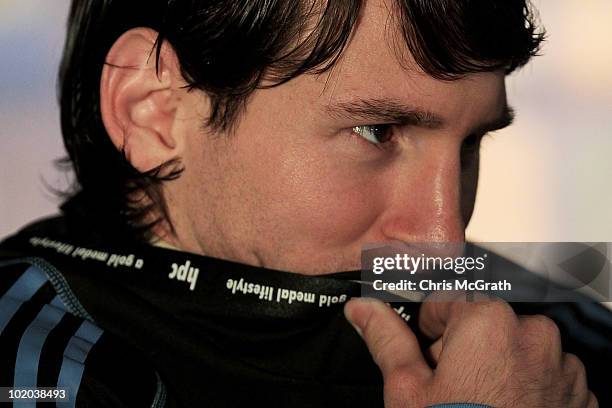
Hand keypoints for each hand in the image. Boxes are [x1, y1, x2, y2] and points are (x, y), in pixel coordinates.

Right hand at [344, 296, 597, 406]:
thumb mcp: (407, 389)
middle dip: (465, 347)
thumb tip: (362, 309)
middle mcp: (534, 334)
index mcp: (487, 321)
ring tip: (480, 403)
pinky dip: (527, 387)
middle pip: (485, 323)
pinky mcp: (579, 395)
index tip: (429, 356)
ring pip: (517, 348)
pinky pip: (547, 375)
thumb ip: (387, 338)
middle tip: (451, 386)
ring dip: (499, 365)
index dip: (430, 330)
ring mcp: (563, 367)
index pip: (447, 301)